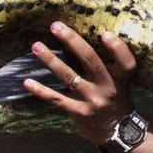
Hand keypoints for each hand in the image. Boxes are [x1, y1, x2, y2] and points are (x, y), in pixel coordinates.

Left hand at [23, 22, 136, 144]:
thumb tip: (89, 29)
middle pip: (91, 61)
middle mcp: (107, 87)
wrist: (114, 127)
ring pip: (69, 77)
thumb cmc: (115, 92)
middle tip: (55, 26)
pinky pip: (57, 99)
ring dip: (51, 60)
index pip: (126, 62)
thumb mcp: (120, 77)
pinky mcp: (78, 111)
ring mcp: (91, 99)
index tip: (105, 33)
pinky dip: (41, 91)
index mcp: (121, 76)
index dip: (117, 48)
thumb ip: (111, 60)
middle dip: (72, 41)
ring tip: (36, 46)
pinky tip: (27, 82)